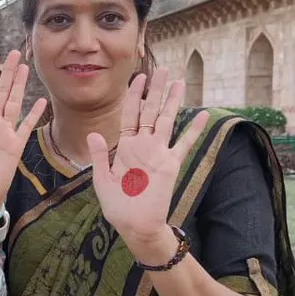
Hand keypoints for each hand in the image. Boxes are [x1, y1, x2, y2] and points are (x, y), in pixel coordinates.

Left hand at [0, 51, 46, 216]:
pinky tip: (41, 100)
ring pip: (14, 104)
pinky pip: (26, 127)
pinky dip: (33, 114)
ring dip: (19, 85)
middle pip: (2, 93)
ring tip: (25, 66)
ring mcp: (6, 134)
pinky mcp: (16, 146)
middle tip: (15, 52)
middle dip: (8, 73)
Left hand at [86, 67, 208, 252]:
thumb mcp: (102, 180)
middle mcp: (144, 146)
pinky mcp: (170, 165)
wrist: (135, 227)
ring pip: (167, 121)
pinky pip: (184, 144)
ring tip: (179, 81)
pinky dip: (193, 130)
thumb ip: (99, 156)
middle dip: (156, 90)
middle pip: (150, 111)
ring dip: (173, 101)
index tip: (137, 77)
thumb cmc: (118, 207)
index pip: (130, 114)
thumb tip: (93, 133)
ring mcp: (158, 153)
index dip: (133, 96)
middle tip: (162, 68)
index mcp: (126, 147)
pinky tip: (203, 115)